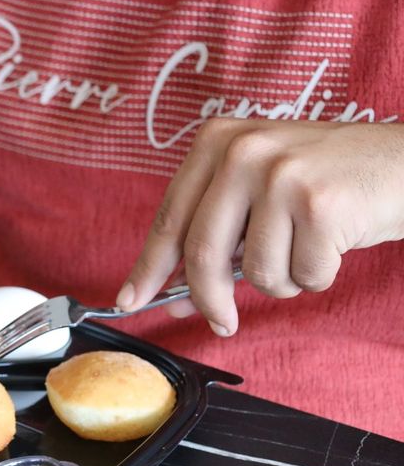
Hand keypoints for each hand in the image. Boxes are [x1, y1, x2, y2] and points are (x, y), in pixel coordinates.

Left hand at [118, 118, 403, 335]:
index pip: (170, 218)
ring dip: (282, 281)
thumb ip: (217, 235)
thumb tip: (177, 296)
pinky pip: (302, 275)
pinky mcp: (321, 205)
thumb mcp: (260, 191)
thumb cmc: (329, 182)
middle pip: (202, 252)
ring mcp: (282, 176)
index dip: (148, 267)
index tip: (129, 300)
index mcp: (217, 141)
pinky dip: (318, 275)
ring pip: (256, 271)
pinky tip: (335, 243)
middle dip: (210, 300)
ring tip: (306, 248)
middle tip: (222, 323)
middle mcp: (243, 152)